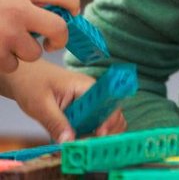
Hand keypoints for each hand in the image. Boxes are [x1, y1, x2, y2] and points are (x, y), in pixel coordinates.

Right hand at [0, 0, 81, 72]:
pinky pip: (12, 65)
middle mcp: (17, 11)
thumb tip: (54, 11)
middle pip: (58, 28)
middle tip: (52, 44)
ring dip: (24, 53)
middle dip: (59, 39)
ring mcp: (7, 33)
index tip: (73, 12)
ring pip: (34, 53)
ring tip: (7, 44)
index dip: (72, 3)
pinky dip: (5, 62)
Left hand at [2, 60, 125, 140]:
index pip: (108, 104)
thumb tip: (69, 142)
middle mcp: (93, 95)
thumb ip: (56, 123)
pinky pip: (92, 125)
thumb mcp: (40, 105)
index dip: (109, 120)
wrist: (23, 75)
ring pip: (104, 122)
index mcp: (87, 87)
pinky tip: (74, 142)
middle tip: (87, 145)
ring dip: (96, 135)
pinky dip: (86, 136)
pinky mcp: (82, 111)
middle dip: (105, 132)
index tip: (99, 135)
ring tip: (79, 145)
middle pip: (112, 115)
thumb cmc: (31, 83)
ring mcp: (89, 103)